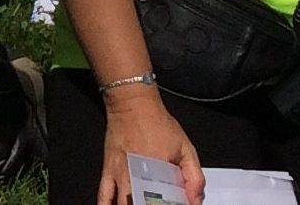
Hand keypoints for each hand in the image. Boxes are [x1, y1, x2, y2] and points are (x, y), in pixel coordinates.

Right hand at [97, 87, 204, 204]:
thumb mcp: (185, 147)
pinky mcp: (107, 173)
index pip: (167, 203)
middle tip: (159, 203)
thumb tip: (196, 201)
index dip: (174, 204)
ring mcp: (120, 176)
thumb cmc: (158, 124)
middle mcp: (137, 177)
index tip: (178, 203)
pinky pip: (103, 197)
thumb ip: (194, 177)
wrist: (132, 105)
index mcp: (159, 172)